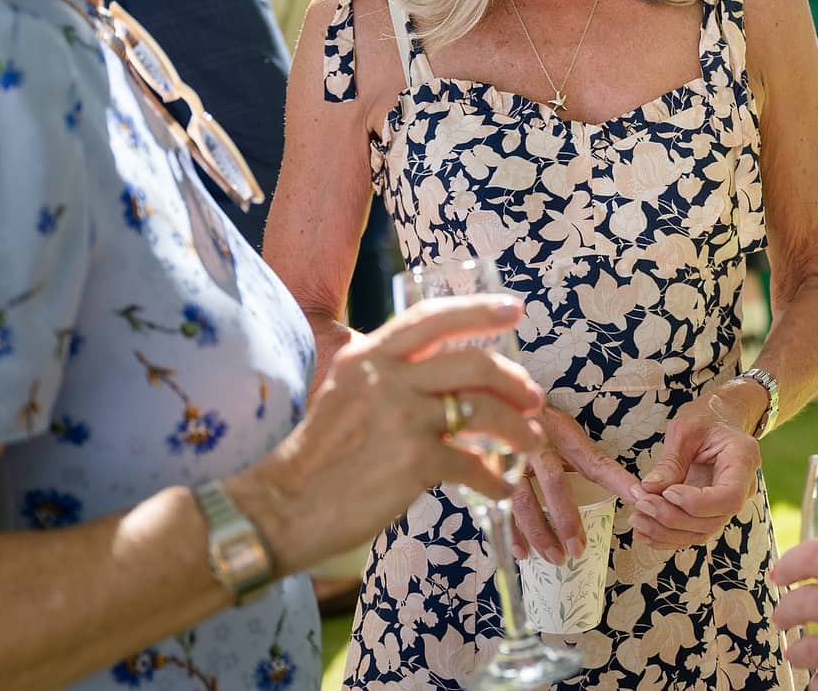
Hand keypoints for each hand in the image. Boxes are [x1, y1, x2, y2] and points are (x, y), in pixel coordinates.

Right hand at [234, 295, 544, 574]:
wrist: (284, 507)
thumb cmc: (317, 455)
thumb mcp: (344, 391)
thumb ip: (386, 373)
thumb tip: (439, 373)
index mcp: (370, 356)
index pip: (433, 318)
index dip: (479, 311)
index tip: (514, 310)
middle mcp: (388, 378)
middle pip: (473, 363)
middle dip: (515, 380)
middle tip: (533, 397)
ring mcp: (403, 418)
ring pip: (483, 412)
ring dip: (517, 429)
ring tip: (530, 442)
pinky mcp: (414, 462)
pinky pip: (473, 464)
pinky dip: (494, 478)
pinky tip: (499, 487)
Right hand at [507, 405, 642, 563]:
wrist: (498, 406)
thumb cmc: (543, 427)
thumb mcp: (569, 435)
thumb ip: (594, 462)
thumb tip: (636, 491)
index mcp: (562, 433)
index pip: (593, 460)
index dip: (616, 480)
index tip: (637, 499)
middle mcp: (534, 443)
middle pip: (553, 482)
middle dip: (566, 519)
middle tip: (578, 549)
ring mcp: (507, 458)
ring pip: (522, 500)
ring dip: (539, 533)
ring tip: (555, 558)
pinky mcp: (488, 473)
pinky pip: (499, 507)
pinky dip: (511, 533)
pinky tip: (523, 553)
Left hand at [629, 396, 760, 550]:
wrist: (720, 418)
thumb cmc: (705, 417)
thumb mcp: (685, 429)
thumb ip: (671, 461)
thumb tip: (649, 488)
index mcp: (742, 460)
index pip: (729, 497)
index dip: (697, 503)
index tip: (668, 492)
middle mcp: (742, 487)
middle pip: (713, 520)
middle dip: (673, 518)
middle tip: (642, 504)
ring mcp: (727, 503)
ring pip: (702, 532)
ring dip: (666, 532)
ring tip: (636, 519)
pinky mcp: (711, 511)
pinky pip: (693, 532)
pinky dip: (667, 536)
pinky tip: (643, 531)